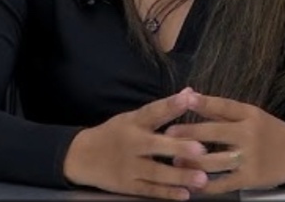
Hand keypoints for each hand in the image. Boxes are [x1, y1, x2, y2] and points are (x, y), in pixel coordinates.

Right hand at [63, 88, 210, 199]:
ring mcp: (128, 166)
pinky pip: (149, 190)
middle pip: (155, 145)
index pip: (153, 111)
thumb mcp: (133, 117)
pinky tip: (184, 195)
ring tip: (202, 178)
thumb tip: (190, 93)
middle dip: (178, 147)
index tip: (189, 98)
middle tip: (201, 149)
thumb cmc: (115, 134)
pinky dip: (166, 193)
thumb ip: (163, 109)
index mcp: (133, 122)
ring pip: (155, 172)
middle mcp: (131, 143)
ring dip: (179, 176)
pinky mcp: (127, 185)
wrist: (82, 156)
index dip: (170, 105)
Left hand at [165, 93, 284, 193]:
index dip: (202, 102)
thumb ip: (222, 109)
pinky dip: (205, 185)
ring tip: (175, 160)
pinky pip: (222, 184)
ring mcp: (249, 158)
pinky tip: (191, 183)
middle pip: (214, 133)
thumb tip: (190, 96)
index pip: (223, 106)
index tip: (182, 99)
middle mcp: (249, 135)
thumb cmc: (268, 132)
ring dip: (192, 162)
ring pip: (214, 161)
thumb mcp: (251, 115)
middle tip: (168, 134)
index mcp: (249, 115)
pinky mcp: (250, 179)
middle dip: (189, 134)